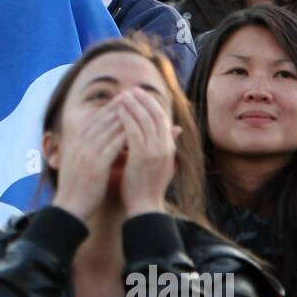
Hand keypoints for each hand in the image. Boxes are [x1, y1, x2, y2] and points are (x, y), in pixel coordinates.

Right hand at [52, 104, 126, 222]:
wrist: (69, 208)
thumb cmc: (76, 190)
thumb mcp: (78, 166)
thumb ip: (87, 152)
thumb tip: (98, 144)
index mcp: (76, 144)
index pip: (94, 119)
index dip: (108, 107)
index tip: (121, 98)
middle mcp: (80, 145)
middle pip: (102, 119)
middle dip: (118, 105)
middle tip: (131, 93)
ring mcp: (87, 154)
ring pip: (108, 129)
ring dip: (124, 116)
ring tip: (137, 105)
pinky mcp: (96, 165)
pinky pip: (113, 146)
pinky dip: (124, 136)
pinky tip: (136, 129)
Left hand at [113, 91, 179, 217]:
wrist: (145, 208)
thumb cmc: (148, 187)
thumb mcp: (163, 164)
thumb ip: (168, 145)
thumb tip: (177, 129)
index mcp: (169, 148)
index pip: (162, 119)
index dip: (152, 104)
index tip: (140, 94)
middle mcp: (165, 147)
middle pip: (155, 115)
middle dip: (143, 100)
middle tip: (131, 89)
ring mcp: (155, 152)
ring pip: (145, 121)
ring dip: (134, 106)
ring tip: (123, 95)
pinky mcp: (142, 157)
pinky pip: (134, 132)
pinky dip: (127, 119)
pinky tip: (119, 111)